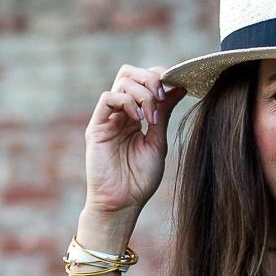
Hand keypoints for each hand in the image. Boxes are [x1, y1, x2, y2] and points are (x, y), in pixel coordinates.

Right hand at [82, 64, 185, 223]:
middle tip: (163, 96)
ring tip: (151, 116)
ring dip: (142, 93)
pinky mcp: (96, 126)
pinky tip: (138, 119)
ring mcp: (108, 118)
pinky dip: (126, 101)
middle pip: (130, 73)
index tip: (177, 86)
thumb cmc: (140, 179)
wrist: (122, 203)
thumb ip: (164, 113)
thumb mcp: (158, 141)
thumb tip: (179, 87)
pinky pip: (108, 98)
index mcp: (136, 115)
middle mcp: (121, 112)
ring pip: (122, 82)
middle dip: (150, 78)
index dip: (160, 77)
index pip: (144, 80)